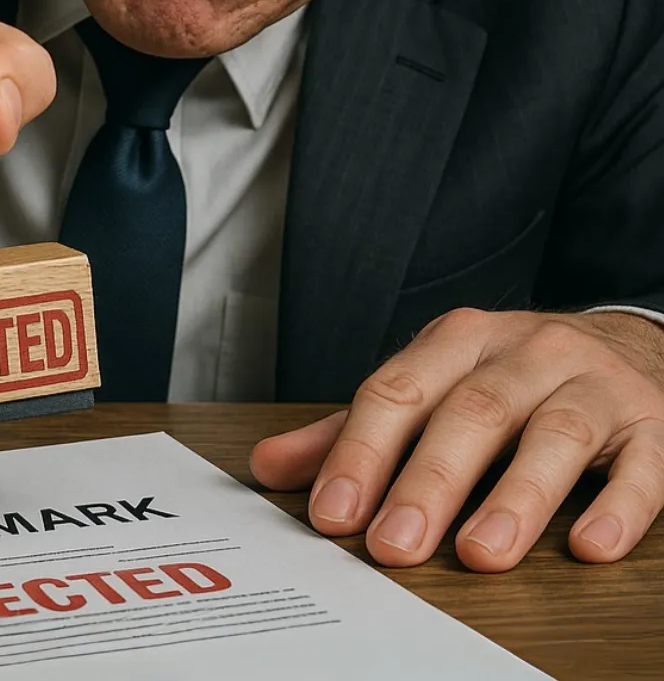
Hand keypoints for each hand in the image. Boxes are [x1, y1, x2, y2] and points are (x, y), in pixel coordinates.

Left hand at [250, 307, 663, 570]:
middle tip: (394, 544)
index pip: (397, 391)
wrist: (630, 347)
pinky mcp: (653, 422)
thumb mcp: (434, 387)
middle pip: (470, 413)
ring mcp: (593, 384)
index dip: (362, 453)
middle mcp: (525, 351)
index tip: (334, 512)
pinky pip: (642, 464)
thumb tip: (269, 467)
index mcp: (459, 341)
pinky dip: (616, 505)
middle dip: (427, 482)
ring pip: (552, 433)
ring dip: (515, 496)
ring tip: (481, 552)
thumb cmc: (515, 378)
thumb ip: (358, 430)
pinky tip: (588, 545)